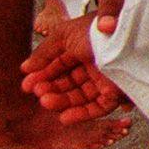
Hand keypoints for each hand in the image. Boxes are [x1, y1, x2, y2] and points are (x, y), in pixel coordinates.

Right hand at [20, 0, 132, 123]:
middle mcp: (94, 65)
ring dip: (61, 102)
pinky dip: (80, 114)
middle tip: (36, 93)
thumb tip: (25, 68)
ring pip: (79, 96)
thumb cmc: (95, 31)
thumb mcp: (64, 35)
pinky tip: (63, 118)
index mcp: (84, 49)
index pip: (60, 67)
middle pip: (68, 83)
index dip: (43, 76)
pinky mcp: (115, 93)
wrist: (122, 36)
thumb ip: (44, 52)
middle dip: (50, 89)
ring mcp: (105, 79)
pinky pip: (96, 108)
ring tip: (45, 102)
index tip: (26, 85)